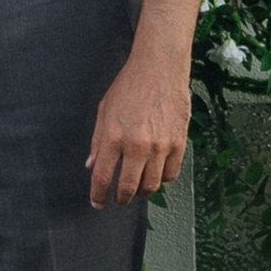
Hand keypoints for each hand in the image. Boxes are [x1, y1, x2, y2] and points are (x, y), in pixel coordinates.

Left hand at [86, 42, 191, 208]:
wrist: (159, 69)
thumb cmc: (129, 86)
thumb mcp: (104, 110)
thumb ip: (98, 141)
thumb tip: (91, 165)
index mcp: (114, 136)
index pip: (102, 177)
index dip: (98, 195)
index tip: (97, 202)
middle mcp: (137, 145)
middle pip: (128, 187)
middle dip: (121, 198)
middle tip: (118, 198)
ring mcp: (160, 146)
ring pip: (151, 186)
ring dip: (141, 191)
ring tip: (137, 186)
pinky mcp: (178, 144)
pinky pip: (170, 175)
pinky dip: (162, 179)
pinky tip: (155, 173)